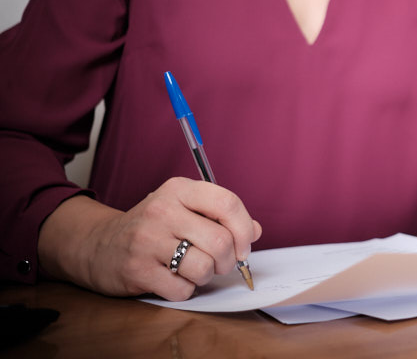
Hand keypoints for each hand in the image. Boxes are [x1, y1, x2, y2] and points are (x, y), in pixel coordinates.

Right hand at [38, 177, 261, 300]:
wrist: (97, 245)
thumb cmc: (153, 227)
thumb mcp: (185, 209)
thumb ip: (221, 216)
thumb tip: (256, 231)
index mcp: (179, 190)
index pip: (227, 203)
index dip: (244, 228)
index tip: (245, 245)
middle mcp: (162, 210)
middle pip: (220, 241)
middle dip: (229, 260)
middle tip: (221, 263)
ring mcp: (147, 240)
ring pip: (204, 267)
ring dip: (207, 276)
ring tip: (195, 270)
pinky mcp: (137, 269)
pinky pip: (182, 289)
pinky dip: (186, 290)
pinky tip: (174, 279)